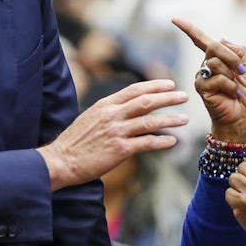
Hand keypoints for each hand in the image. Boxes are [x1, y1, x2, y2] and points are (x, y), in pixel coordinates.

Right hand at [39, 79, 188, 189]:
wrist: (60, 161)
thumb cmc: (75, 141)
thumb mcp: (91, 117)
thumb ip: (110, 111)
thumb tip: (128, 106)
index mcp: (105, 105)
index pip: (134, 90)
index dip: (154, 86)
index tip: (170, 84)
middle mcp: (112, 115)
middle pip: (146, 102)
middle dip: (167, 98)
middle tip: (184, 95)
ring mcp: (116, 132)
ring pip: (150, 122)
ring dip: (170, 120)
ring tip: (184, 119)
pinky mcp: (119, 150)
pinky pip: (146, 143)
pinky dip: (161, 142)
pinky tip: (173, 142)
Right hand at [170, 17, 245, 142]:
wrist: (243, 118)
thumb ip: (239, 52)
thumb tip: (222, 39)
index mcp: (219, 59)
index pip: (201, 40)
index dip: (188, 29)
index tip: (174, 19)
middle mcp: (207, 65)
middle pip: (214, 46)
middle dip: (232, 58)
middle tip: (240, 72)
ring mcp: (202, 76)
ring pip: (216, 62)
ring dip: (232, 75)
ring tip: (235, 88)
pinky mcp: (201, 87)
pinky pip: (217, 77)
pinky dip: (229, 86)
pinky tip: (231, 94)